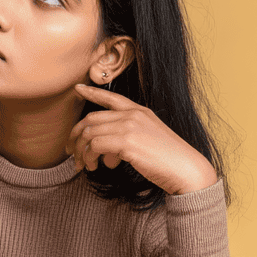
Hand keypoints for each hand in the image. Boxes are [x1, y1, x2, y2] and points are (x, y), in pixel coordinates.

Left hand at [68, 84, 217, 194]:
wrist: (186, 168)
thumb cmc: (168, 159)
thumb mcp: (148, 140)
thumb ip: (127, 139)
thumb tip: (107, 154)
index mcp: (140, 111)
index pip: (111, 97)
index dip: (92, 92)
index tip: (78, 88)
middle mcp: (133, 115)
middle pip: (91, 119)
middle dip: (76, 135)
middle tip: (70, 151)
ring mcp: (129, 126)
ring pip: (89, 133)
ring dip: (80, 151)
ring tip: (83, 165)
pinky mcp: (126, 142)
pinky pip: (94, 146)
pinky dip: (89, 158)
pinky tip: (93, 168)